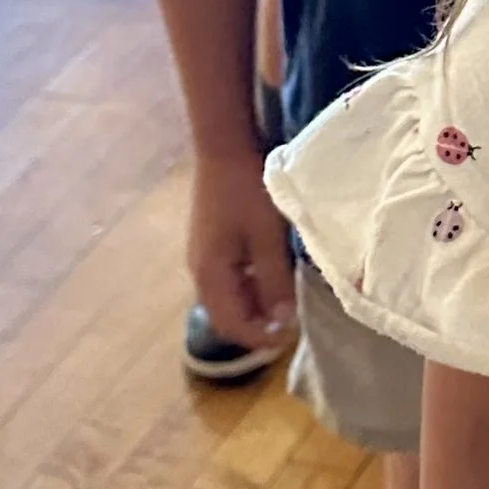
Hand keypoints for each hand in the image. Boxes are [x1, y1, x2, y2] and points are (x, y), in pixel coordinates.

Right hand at [186, 142, 294, 351]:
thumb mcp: (267, 239)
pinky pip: (229, 278)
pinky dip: (249, 286)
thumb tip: (282, 320)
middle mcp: (200, 272)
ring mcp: (203, 257)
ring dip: (254, 305)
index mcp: (210, 276)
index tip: (287, 339)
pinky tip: (271, 276)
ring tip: (285, 302)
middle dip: (256, 325)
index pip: (231, 325)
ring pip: (228, 297)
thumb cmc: (247, 192)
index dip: (258, 339)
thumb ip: (274, 281)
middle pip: (226, 314)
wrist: (223, 149)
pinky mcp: (210, 244)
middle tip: (289, 324)